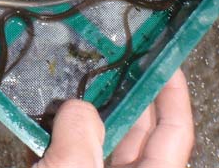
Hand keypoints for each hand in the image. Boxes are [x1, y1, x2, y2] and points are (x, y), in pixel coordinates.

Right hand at [35, 70, 193, 167]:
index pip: (176, 130)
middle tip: (116, 60)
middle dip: (125, 95)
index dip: (173, 91)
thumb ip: (78, 135)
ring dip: (85, 116)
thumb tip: (77, 108)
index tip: (165, 60)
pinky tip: (42, 122)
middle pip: (138, 132)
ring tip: (74, 85)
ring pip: (100, 144)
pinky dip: (59, 140)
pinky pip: (71, 158)